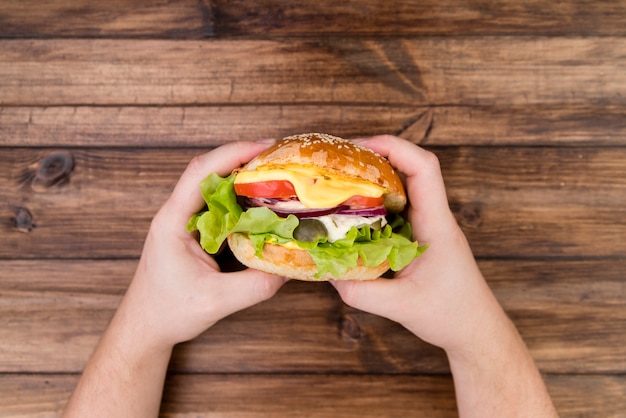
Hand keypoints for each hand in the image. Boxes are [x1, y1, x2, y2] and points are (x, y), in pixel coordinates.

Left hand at [120, 140, 286, 349]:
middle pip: (208, 171)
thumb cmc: (169, 312)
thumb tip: (291, 266)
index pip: (201, 173)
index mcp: (173, 221)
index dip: (232, 154)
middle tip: (277, 157)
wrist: (145, 326)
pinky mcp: (193, 231)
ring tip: (274, 174)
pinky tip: (260, 202)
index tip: (264, 147)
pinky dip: (239, 197)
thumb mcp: (216, 301)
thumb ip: (255, 285)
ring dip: (241, 176)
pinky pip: (217, 205)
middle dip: (242, 158)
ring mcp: (183, 221)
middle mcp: (176, 213)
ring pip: (213, 186)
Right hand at [332, 135, 501, 352]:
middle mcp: (434, 217)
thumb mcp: (402, 307)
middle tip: (338, 163)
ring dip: (374, 179)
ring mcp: (428, 226)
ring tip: (340, 182)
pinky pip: (397, 209)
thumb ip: (362, 292)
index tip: (358, 147)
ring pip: (403, 187)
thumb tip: (328, 273)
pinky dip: (375, 203)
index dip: (393, 147)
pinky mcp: (421, 237)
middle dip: (375, 157)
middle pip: (410, 168)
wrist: (476, 330)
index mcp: (436, 224)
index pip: (423, 168)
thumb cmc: (452, 315)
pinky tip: (352, 214)